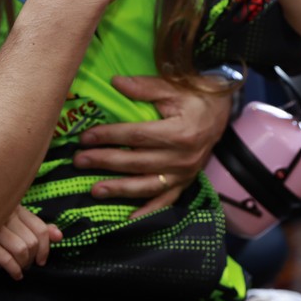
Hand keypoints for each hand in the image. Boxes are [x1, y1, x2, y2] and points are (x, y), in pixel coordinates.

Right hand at [0, 206, 62, 279]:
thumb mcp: (20, 235)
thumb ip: (39, 233)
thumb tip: (59, 235)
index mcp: (15, 209)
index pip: (40, 228)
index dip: (46, 247)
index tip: (41, 260)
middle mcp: (4, 215)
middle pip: (32, 241)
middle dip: (32, 258)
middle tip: (25, 264)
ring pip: (21, 249)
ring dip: (23, 264)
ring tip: (19, 268)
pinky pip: (7, 259)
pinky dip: (14, 270)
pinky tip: (14, 274)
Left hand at [75, 75, 231, 217]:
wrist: (221, 112)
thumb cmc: (195, 97)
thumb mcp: (173, 87)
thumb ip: (144, 87)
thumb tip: (115, 82)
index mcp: (179, 132)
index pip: (136, 135)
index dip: (109, 136)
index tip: (86, 137)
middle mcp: (183, 158)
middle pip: (137, 162)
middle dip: (105, 162)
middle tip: (79, 161)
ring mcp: (184, 174)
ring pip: (147, 185)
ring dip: (119, 189)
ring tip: (94, 190)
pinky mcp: (185, 183)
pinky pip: (165, 201)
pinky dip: (147, 211)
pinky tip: (128, 218)